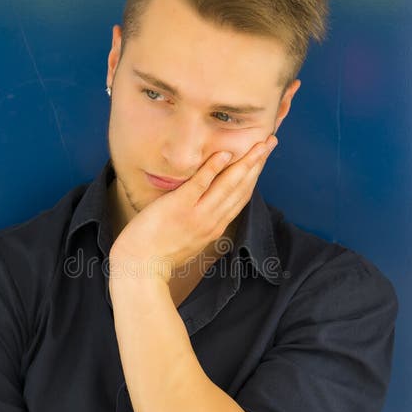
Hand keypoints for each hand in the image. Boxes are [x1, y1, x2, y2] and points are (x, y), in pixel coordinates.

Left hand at [108, 135, 277, 283]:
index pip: (241, 197)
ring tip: (259, 143)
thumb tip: (205, 210)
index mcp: (215, 227)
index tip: (263, 158)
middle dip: (258, 163)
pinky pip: (199, 185)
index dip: (254, 175)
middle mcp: (212, 221)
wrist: (141, 270)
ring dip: (245, 162)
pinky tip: (224, 153)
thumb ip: (200, 225)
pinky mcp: (179, 208)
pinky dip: (212, 169)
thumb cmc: (159, 256)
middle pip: (241, 188)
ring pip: (228, 185)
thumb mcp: (189, 241)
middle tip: (271, 141)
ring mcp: (197, 215)